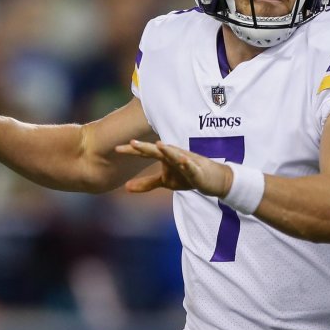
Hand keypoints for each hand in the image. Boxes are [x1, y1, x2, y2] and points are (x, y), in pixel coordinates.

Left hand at [115, 140, 231, 196]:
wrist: (213, 179)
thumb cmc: (188, 176)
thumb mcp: (166, 181)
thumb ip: (147, 183)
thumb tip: (126, 187)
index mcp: (165, 157)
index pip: (146, 153)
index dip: (132, 151)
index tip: (116, 148)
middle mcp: (174, 155)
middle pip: (158, 151)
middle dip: (146, 147)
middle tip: (131, 142)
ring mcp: (186, 161)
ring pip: (175, 155)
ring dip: (167, 150)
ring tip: (158, 145)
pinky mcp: (197, 170)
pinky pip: (191, 166)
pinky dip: (187, 162)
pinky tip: (182, 160)